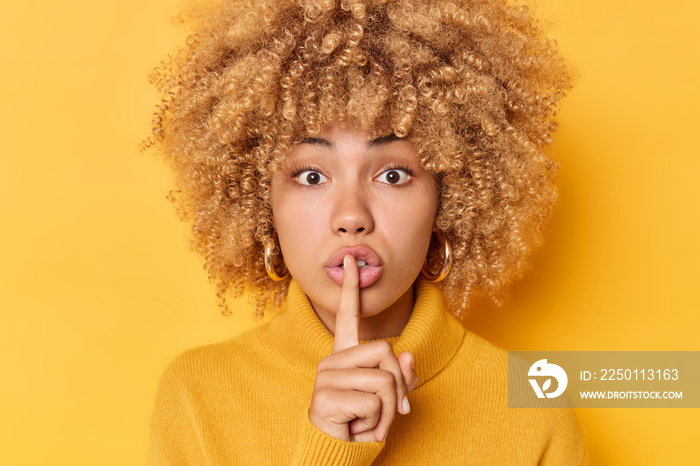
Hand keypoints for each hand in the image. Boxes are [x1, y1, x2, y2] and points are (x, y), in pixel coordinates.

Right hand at [308, 255, 418, 441]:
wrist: (337, 452)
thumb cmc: (361, 423)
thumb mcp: (388, 399)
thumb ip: (401, 376)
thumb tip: (408, 356)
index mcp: (345, 355)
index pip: (346, 315)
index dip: (350, 288)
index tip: (351, 261)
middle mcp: (333, 360)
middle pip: (386, 351)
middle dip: (399, 384)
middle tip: (390, 410)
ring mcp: (327, 377)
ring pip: (385, 378)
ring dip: (390, 408)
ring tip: (373, 422)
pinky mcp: (326, 396)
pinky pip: (374, 401)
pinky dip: (378, 421)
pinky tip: (360, 427)